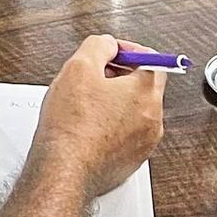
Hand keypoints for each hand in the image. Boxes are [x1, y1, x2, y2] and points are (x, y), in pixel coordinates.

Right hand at [25, 35, 165, 198]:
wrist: (64, 171)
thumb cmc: (71, 127)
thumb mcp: (78, 68)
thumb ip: (98, 46)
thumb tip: (107, 45)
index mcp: (145, 93)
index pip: (151, 59)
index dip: (126, 49)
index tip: (109, 52)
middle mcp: (152, 119)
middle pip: (144, 85)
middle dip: (119, 75)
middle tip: (94, 76)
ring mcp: (144, 143)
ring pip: (135, 110)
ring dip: (115, 101)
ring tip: (86, 103)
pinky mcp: (131, 161)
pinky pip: (127, 134)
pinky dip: (112, 125)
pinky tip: (88, 126)